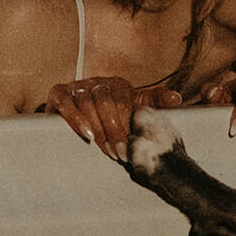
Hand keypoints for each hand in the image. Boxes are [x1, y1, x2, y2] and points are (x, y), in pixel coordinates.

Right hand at [47, 76, 182, 160]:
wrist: (77, 119)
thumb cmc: (111, 118)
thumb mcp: (135, 109)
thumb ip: (156, 103)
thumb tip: (177, 99)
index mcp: (118, 85)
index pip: (123, 101)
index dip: (126, 124)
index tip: (129, 145)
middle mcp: (97, 82)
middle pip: (105, 102)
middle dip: (112, 130)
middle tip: (118, 152)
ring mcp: (77, 86)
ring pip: (85, 102)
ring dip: (95, 127)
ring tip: (103, 148)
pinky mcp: (58, 93)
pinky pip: (64, 101)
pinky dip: (73, 117)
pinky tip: (84, 134)